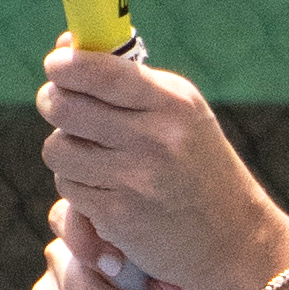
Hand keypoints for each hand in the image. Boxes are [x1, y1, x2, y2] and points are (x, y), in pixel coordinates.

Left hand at [36, 34, 288, 289]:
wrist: (234, 241)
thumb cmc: (199, 167)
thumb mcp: (181, 114)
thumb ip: (125, 80)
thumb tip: (64, 48)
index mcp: (172, 102)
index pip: (96, 70)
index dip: (63, 66)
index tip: (57, 68)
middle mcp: (155, 136)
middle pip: (63, 105)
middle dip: (54, 103)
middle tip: (63, 109)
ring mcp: (135, 178)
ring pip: (58, 148)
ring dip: (66, 152)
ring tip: (93, 157)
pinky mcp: (118, 215)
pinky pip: (68, 189)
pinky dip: (79, 189)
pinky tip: (106, 190)